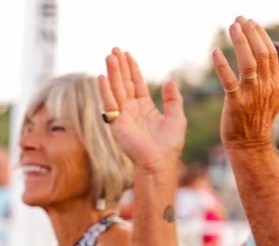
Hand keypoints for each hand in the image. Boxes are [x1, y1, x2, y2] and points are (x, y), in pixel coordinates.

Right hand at [98, 47, 185, 170]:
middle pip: (124, 83)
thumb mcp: (177, 116)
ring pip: (116, 89)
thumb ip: (173, 99)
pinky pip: (110, 104)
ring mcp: (122, 116)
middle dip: (119, 66)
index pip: (136, 83)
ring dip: (112, 73)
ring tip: (109, 57)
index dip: (132, 69)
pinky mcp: (116, 124)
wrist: (159, 161)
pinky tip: (102, 77)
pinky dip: (105, 91)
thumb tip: (170, 81)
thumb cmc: (169, 144)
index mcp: (144, 107)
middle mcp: (131, 110)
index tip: (127, 54)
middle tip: (114, 50)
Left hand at [212, 17, 278, 149]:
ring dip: (240, 43)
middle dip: (250, 33)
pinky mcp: (236, 104)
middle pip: (261, 53)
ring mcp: (252, 95)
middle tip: (239, 19)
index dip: (260, 35)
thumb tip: (275, 54)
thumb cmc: (257, 117)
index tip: (250, 23)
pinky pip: (229, 81)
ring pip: (248, 63)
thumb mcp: (274, 94)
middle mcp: (267, 86)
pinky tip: (215, 52)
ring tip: (231, 28)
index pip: (270, 52)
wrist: (250, 142)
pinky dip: (222, 65)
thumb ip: (274, 75)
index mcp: (276, 82)